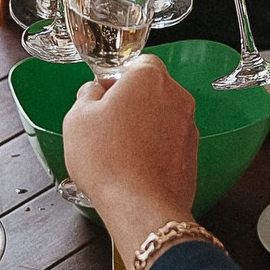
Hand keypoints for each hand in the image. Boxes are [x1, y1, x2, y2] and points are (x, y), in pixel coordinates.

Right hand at [62, 55, 198, 258]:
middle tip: (105, 125)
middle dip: (131, 103)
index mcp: (149, 77)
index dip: (117, 78)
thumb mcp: (77, 118)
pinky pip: (169, 142)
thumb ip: (87, 94)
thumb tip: (94, 91)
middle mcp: (176, 96)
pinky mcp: (192, 154)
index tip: (102, 96)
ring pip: (161, 116)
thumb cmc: (109, 161)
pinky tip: (133, 166)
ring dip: (143, 126)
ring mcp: (188, 126)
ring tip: (118, 151)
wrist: (140, 207)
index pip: (138, 62)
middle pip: (151, 89)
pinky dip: (154, 148)